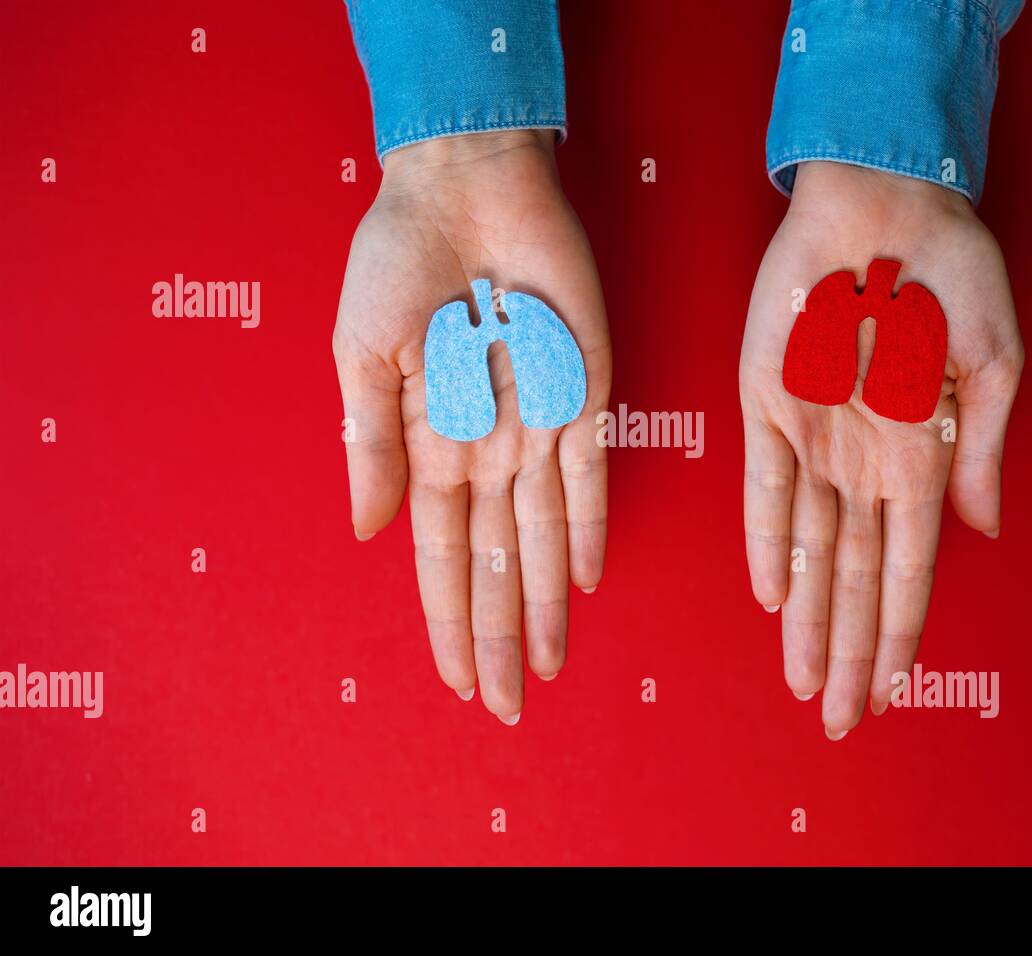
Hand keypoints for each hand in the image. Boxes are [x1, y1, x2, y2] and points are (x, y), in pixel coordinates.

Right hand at [333, 130, 610, 722]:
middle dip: (499, 634)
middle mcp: (489, 446)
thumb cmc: (398, 261)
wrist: (464, 186)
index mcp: (429, 442)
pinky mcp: (587, 388)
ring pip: (545, 535)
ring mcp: (541, 423)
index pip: (441, 554)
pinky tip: (586, 582)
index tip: (453, 680)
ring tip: (548, 667)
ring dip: (547, 602)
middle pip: (497, 562)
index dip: (448, 617)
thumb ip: (369, 443)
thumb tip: (364, 533)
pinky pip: (591, 472)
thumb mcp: (361, 355)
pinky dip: (588, 526)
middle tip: (505, 706)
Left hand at [739, 162, 1022, 738]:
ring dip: (805, 617)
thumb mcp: (993, 359)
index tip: (890, 692)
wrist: (887, 195)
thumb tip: (985, 533)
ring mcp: (811, 434)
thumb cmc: (950, 269)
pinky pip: (762, 485)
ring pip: (806, 547)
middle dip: (845, 650)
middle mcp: (862, 458)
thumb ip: (983, 449)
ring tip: (802, 681)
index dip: (898, 633)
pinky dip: (765, 539)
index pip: (908, 568)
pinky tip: (771, 595)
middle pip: (852, 576)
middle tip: (836, 718)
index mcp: (921, 453)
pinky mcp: (762, 399)